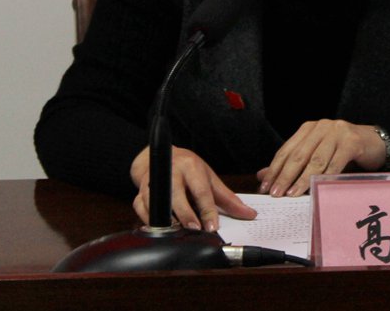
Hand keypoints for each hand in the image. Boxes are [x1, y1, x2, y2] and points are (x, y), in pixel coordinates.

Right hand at [130, 145, 255, 231]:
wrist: (161, 157)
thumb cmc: (188, 169)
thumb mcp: (209, 178)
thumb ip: (228, 198)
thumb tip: (249, 214)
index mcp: (190, 167)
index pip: (200, 190)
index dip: (207, 209)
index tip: (212, 226)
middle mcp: (171, 172)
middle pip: (176, 195)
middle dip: (185, 214)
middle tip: (195, 229)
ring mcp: (153, 182)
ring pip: (156, 202)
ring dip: (165, 219)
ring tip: (177, 232)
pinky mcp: (140, 192)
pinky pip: (141, 208)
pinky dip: (148, 220)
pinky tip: (159, 229)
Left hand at [256, 119, 385, 197]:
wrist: (374, 142)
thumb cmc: (343, 150)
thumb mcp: (316, 155)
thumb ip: (293, 164)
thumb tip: (263, 176)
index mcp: (309, 129)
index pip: (287, 150)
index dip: (275, 169)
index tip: (266, 187)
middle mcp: (321, 127)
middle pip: (299, 155)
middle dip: (285, 176)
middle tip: (276, 194)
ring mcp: (337, 132)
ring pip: (315, 160)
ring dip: (303, 179)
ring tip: (292, 194)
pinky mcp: (351, 141)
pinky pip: (335, 163)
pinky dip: (325, 177)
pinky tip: (317, 188)